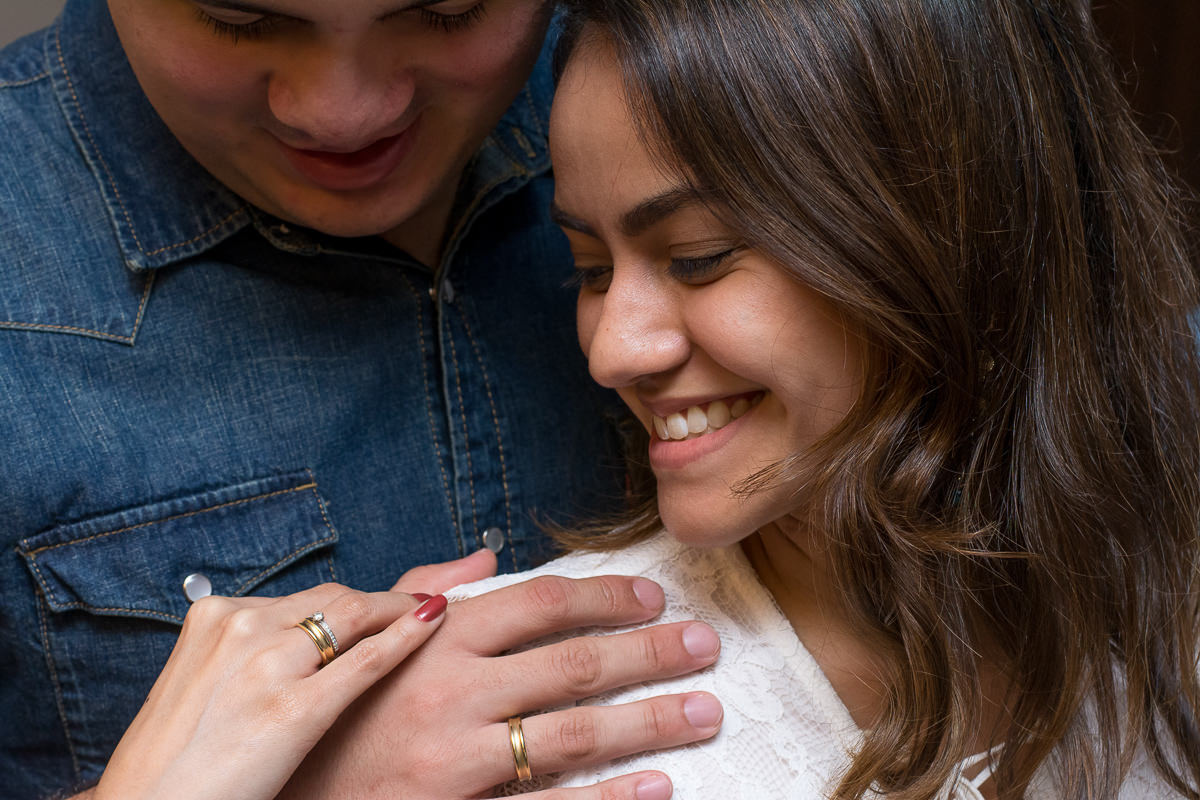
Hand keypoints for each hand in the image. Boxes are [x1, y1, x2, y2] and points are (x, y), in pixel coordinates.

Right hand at [92, 584, 447, 799]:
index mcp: (215, 617)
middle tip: (423, 601)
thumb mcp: (206, 687)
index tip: (390, 602)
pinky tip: (433, 622)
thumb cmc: (176, 762)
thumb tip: (306, 637)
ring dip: (402, 608)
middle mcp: (240, 627)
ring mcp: (266, 664)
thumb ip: (255, 652)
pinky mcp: (292, 708)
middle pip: (334, 598)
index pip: (307, 597)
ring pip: (354, 614)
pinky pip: (366, 659)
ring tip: (434, 608)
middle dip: (384, 601)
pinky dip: (406, 636)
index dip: (357, 601)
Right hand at [281, 573, 722, 799]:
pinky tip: (658, 785)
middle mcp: (452, 691)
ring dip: (651, 719)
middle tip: (705, 645)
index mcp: (433, 638)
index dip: (607, 597)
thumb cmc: (327, 710)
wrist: (278, 790)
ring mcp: (456, 758)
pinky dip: (611, 796)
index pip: (542, 604)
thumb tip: (485, 556)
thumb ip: (423, 591)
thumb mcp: (362, 636)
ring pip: (576, 733)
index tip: (652, 597)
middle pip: (576, 663)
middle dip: (651, 652)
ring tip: (704, 710)